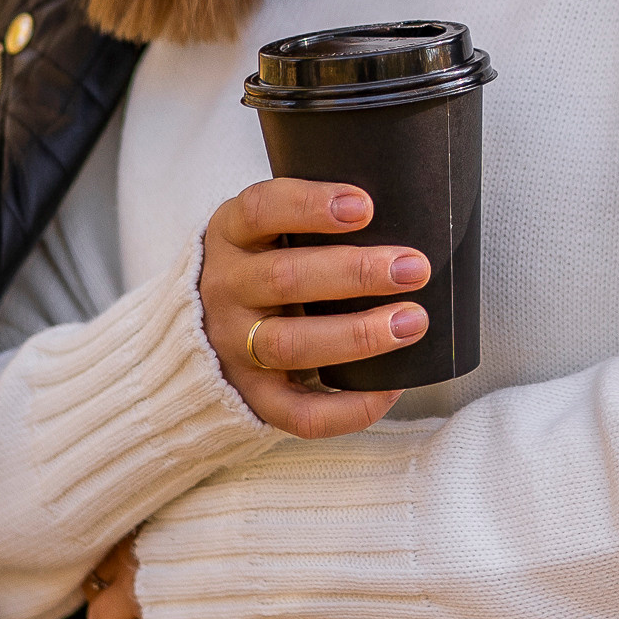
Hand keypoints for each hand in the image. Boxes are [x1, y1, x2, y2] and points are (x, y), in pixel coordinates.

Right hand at [200, 177, 429, 434]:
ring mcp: (233, 346)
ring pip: (291, 344)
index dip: (309, 205)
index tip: (364, 205)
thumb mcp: (270, 229)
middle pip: (284, 279)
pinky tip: (392, 387)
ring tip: (413, 322)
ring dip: (358, 334)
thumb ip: (315, 217)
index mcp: (231, 235)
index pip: (259, 210)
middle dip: (355, 272)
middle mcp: (225, 289)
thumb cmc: (267, 263)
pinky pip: (297, 413)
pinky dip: (348, 407)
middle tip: (413, 268)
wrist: (205, 329)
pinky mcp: (252, 396)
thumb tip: (412, 206)